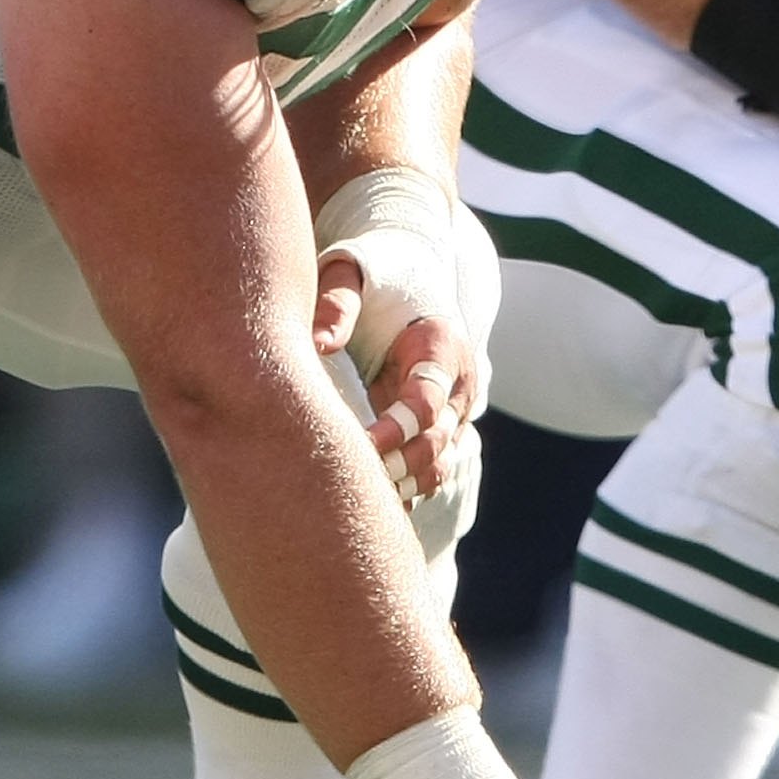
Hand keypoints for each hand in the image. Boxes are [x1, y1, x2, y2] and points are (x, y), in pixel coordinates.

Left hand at [315, 260, 475, 504]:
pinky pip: (430, 470)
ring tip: (357, 501)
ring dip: (403, 485)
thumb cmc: (371, 276)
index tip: (361, 443)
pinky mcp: (438, 429)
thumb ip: (338, 303)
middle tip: (349, 480)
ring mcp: (453, 410)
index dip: (399, 428)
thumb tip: (320, 343)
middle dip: (397, 465)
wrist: (404, 278)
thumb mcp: (351, 273)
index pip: (429, 400)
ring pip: (439, 464)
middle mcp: (458, 383)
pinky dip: (404, 489)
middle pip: (437, 442)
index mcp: (441, 344)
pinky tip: (367, 505)